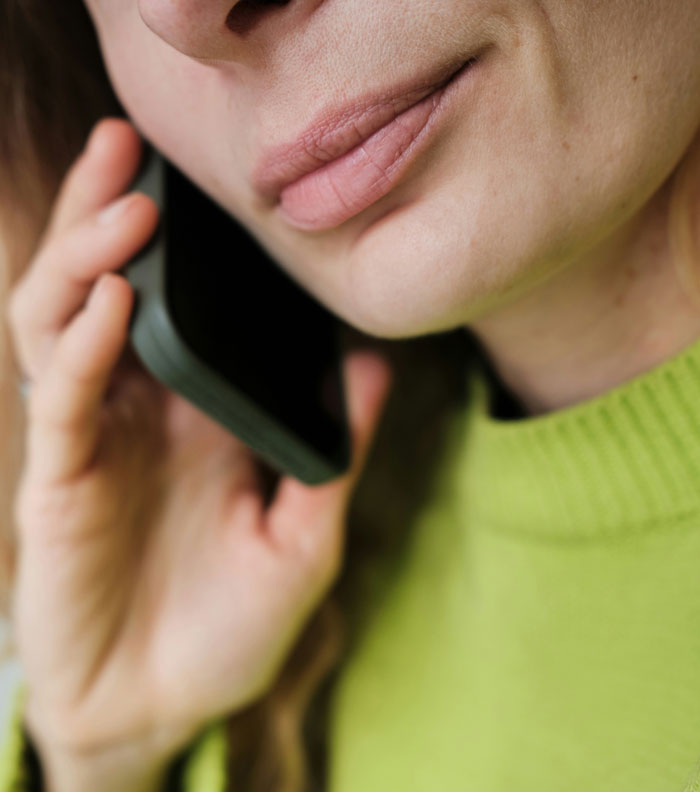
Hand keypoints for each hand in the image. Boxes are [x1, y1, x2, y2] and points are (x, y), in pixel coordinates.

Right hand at [7, 118, 391, 764]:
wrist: (169, 703)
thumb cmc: (233, 624)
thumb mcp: (303, 536)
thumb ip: (331, 454)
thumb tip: (373, 370)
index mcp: (197, 412)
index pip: (178, 306)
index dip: (181, 242)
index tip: (207, 183)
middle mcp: (141, 411)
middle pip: (108, 288)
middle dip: (112, 215)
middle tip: (130, 144)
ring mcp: (95, 439)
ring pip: (65, 324)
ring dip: (88, 260)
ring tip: (124, 205)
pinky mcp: (60, 481)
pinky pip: (64, 397)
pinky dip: (83, 346)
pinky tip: (111, 302)